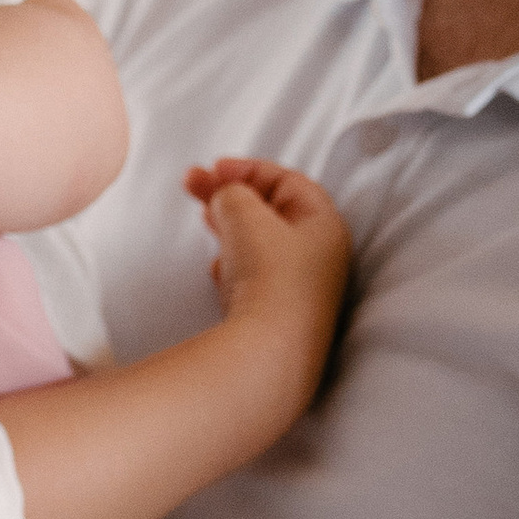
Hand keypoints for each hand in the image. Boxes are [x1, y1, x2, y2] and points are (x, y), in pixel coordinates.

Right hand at [186, 156, 350, 388]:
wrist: (271, 349)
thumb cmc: (270, 279)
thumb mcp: (246, 216)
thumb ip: (232, 193)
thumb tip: (226, 197)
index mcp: (324, 224)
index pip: (286, 181)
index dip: (247, 169)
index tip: (213, 169)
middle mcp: (320, 255)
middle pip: (272, 210)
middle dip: (231, 195)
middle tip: (193, 186)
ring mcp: (300, 286)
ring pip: (262, 243)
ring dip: (231, 227)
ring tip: (205, 220)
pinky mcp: (279, 312)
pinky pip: (254, 276)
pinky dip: (234, 264)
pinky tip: (219, 269)